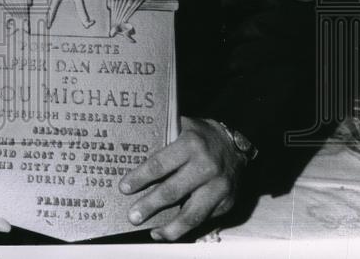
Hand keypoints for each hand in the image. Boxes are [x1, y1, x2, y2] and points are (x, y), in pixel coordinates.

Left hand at [119, 116, 244, 240]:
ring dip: (171, 227)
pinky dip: (187, 228)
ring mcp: (219, 187)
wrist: (236, 144)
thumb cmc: (201, 135)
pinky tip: (172, 230)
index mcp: (191, 144)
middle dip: (150, 206)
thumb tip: (132, 151)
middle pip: (173, 192)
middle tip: (132, 217)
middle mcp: (206, 167)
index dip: (140, 178)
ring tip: (154, 233)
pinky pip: (205, 219)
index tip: (124, 188)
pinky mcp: (227, 202)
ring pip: (192, 214)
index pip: (160, 164)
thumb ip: (163, 137)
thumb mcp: (182, 126)